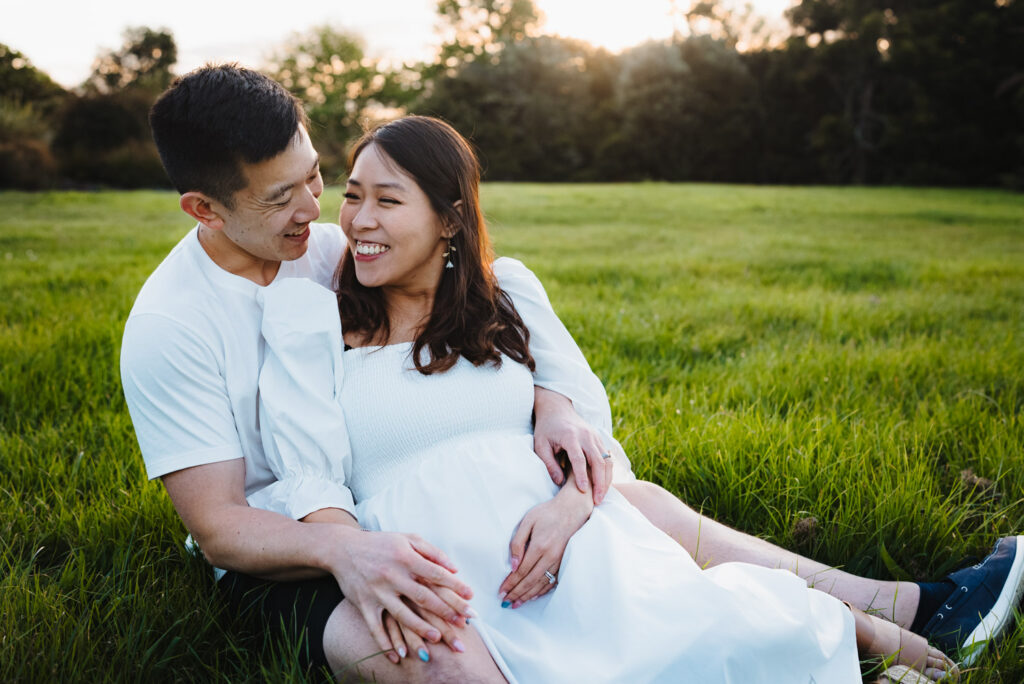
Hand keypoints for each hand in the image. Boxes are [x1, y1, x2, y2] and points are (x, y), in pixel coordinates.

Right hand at [329, 529, 473, 657]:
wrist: (342, 549)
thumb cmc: (381, 543)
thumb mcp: (407, 539)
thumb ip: (432, 552)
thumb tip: (454, 568)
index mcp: (405, 557)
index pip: (435, 574)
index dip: (455, 586)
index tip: (471, 597)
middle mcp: (392, 575)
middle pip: (423, 596)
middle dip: (446, 611)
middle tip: (463, 624)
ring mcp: (377, 591)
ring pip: (402, 615)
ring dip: (420, 628)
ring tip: (436, 639)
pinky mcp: (364, 604)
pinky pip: (376, 627)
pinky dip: (385, 643)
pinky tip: (397, 657)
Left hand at [498, 476, 593, 605]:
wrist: (573, 509)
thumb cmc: (548, 513)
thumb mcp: (528, 521)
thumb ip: (517, 542)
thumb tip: (513, 565)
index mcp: (539, 546)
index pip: (521, 571)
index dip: (510, 583)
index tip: (501, 592)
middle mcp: (550, 557)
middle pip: (530, 581)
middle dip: (516, 593)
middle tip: (505, 602)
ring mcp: (559, 561)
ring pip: (541, 584)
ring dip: (527, 596)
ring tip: (516, 604)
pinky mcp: (564, 562)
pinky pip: (552, 582)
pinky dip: (541, 591)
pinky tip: (533, 596)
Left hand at [533, 386, 612, 504]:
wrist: (557, 409)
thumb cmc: (546, 429)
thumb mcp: (540, 445)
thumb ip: (548, 463)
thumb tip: (559, 482)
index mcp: (570, 436)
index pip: (579, 458)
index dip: (581, 475)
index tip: (582, 491)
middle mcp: (586, 435)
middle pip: (598, 460)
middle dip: (599, 482)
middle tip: (597, 501)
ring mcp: (595, 436)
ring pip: (607, 460)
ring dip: (606, 479)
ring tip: (601, 497)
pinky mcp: (599, 439)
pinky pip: (608, 457)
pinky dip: (607, 472)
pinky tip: (603, 486)